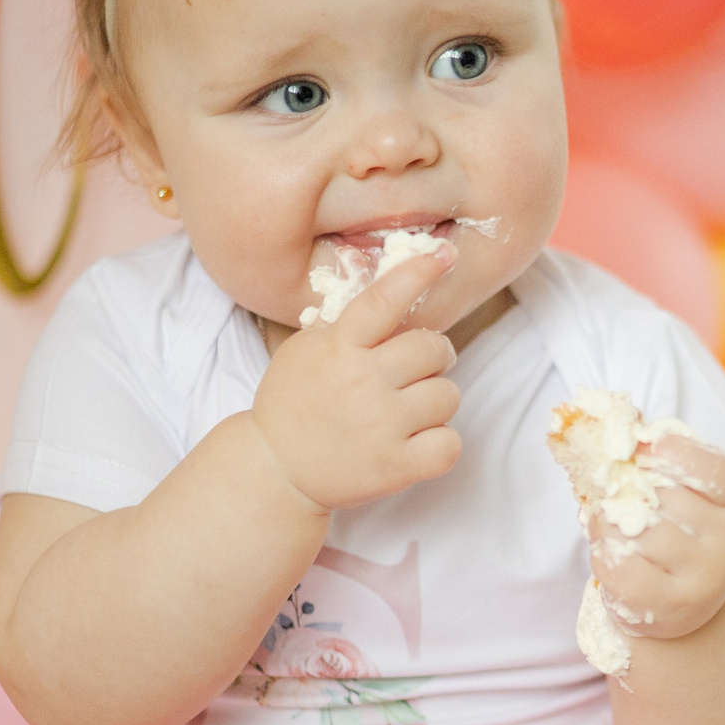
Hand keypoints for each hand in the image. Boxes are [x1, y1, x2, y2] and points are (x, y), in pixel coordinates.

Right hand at [250, 247, 461, 512]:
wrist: (275, 469)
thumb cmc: (295, 403)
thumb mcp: (306, 351)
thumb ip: (347, 326)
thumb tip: (395, 287)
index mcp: (338, 348)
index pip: (383, 300)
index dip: (417, 273)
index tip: (444, 254)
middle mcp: (361, 382)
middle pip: (432, 348)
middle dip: (434, 356)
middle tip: (416, 369)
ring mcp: (380, 426)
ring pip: (448, 395)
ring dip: (435, 400)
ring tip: (409, 410)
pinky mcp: (396, 467)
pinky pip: (449, 444)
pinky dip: (441, 443)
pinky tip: (418, 441)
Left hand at [588, 434, 724, 642]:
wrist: (693, 600)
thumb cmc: (680, 527)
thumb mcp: (684, 487)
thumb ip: (657, 452)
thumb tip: (613, 416)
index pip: (715, 472)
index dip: (680, 455)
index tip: (647, 447)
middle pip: (666, 501)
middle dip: (630, 491)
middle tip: (614, 492)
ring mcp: (706, 581)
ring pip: (639, 536)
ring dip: (609, 523)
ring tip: (609, 522)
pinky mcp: (673, 609)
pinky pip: (622, 570)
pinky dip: (603, 554)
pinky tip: (607, 550)